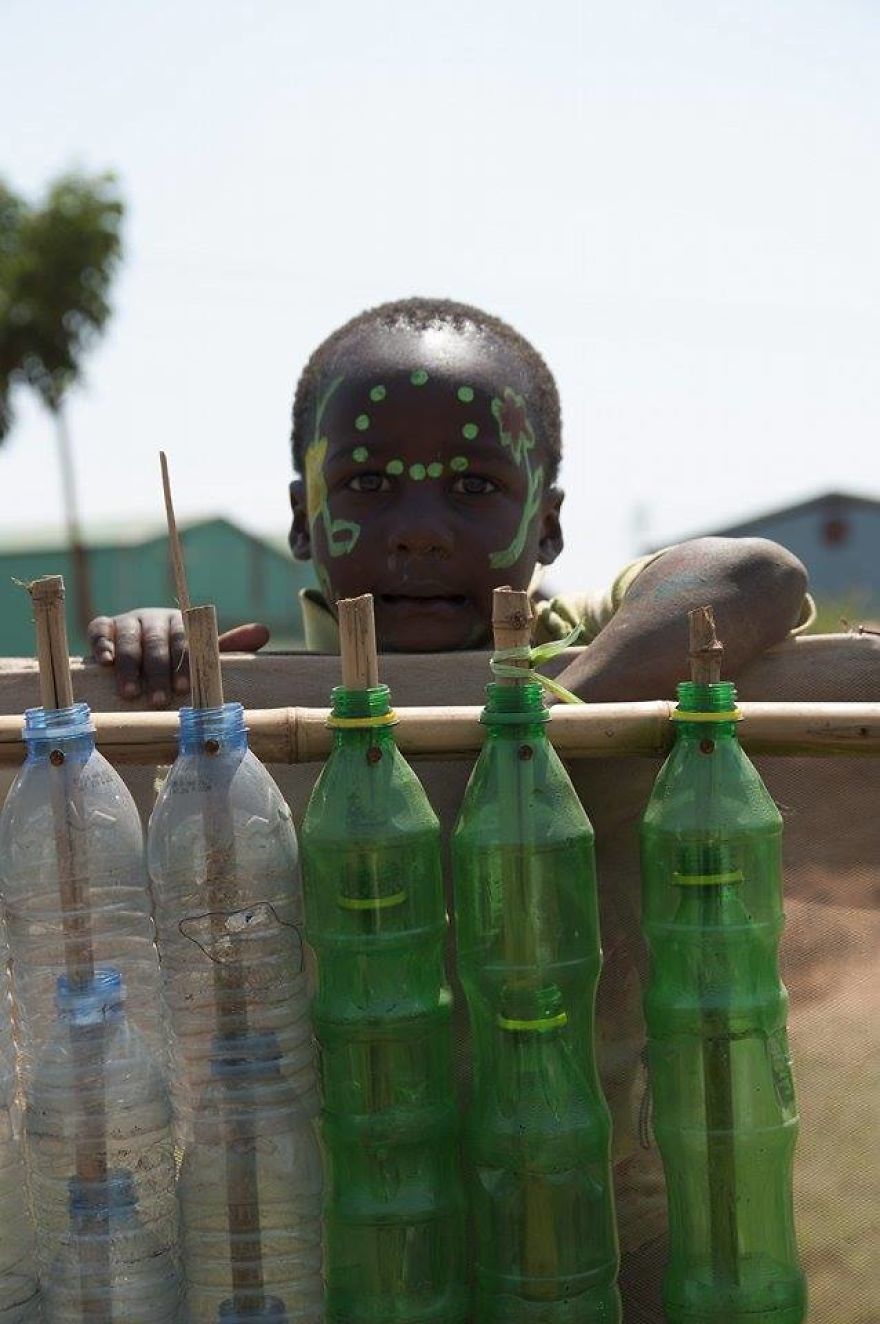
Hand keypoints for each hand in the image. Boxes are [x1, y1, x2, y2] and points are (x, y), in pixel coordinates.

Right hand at [88, 609, 269, 705]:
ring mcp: (128, 621)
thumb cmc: (175, 658)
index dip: (184, 663)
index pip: (185, 639)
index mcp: (181, 623)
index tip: (184, 688)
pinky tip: (106, 662)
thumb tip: (263, 632)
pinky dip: (102, 645)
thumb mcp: (200, 653)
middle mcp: (154, 618)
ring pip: (129, 638)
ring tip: (131, 693)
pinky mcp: (105, 626)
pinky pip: (100, 630)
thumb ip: (225, 647)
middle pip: (156, 641)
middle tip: (159, 699)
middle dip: (158, 671)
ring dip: (131, 665)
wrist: (137, 652)